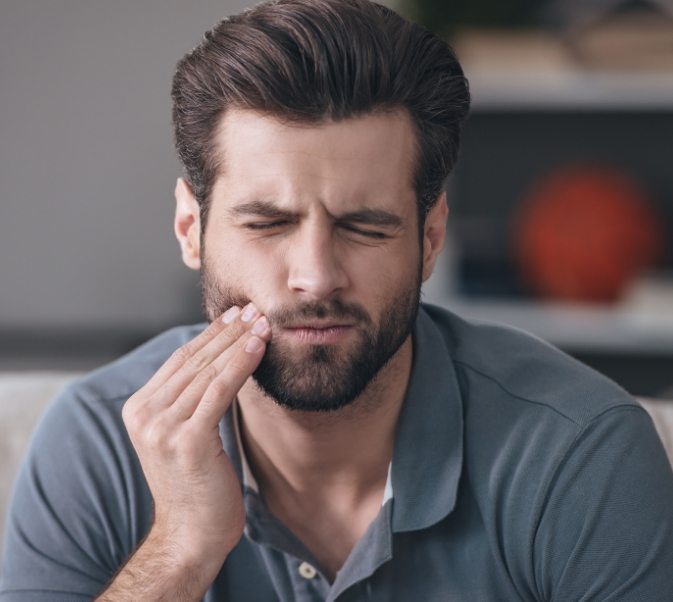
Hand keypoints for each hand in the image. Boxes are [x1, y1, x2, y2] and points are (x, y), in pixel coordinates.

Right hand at [121, 303, 269, 570]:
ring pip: (208, 371)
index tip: (236, 314)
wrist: (191, 534)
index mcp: (139, 408)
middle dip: (228, 332)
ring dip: (239, 343)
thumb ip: (191, 399)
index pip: (180, 360)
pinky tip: (258, 347)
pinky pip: (219, 391)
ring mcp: (162, 428)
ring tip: (263, 322)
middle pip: (194, 360)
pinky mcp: (187, 440)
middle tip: (254, 309)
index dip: (210, 334)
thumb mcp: (185, 433)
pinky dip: (240, 365)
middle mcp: (144, 414)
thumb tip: (221, 358)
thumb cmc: (197, 483)